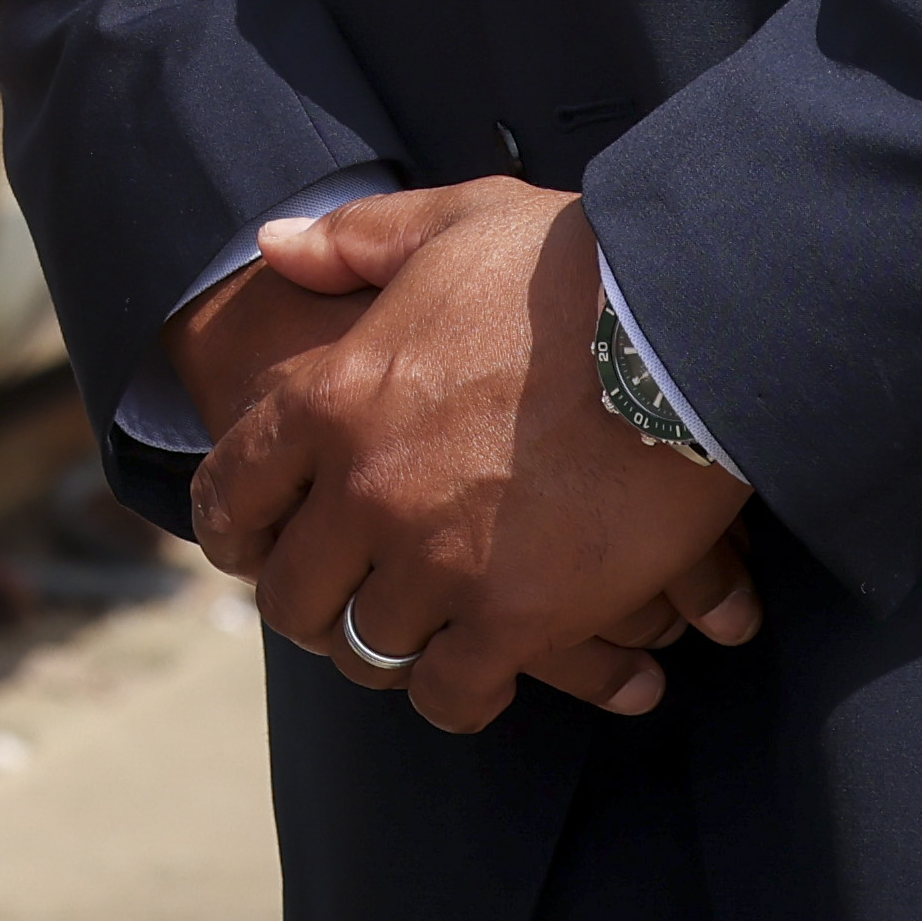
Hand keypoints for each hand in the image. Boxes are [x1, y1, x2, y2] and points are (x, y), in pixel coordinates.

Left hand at [186, 179, 760, 733]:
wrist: (688, 329)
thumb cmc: (575, 268)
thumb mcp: (451, 223)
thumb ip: (353, 240)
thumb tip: (272, 244)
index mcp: (331, 397)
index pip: (233, 491)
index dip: (234, 531)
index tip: (252, 549)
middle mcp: (363, 489)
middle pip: (292, 594)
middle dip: (307, 607)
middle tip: (339, 607)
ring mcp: (435, 561)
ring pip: (368, 649)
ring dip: (385, 649)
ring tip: (414, 640)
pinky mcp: (514, 617)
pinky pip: (451, 692)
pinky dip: (455, 697)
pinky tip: (476, 681)